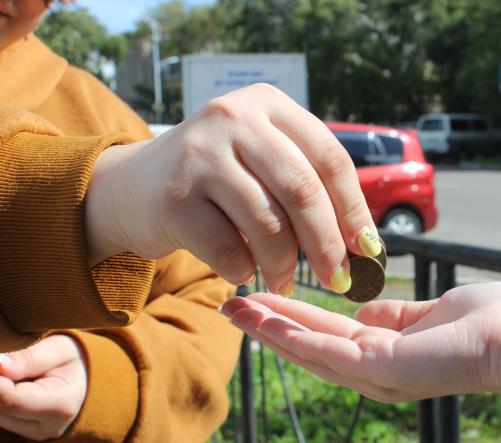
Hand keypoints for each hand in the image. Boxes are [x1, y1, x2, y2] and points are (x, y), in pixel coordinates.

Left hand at [0, 335, 87, 440]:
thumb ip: (28, 357)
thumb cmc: (77, 361)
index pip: (9, 399)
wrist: (94, 381)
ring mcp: (38, 434)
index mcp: (61, 405)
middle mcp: (49, 426)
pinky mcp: (28, 435)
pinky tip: (5, 384)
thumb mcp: (59, 349)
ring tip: (0, 372)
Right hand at [85, 83, 380, 292]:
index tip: (367, 250)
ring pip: (269, 224)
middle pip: (303, 190)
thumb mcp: (262, 162)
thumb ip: (307, 185)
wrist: (133, 187)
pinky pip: (229, 249)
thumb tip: (363, 245)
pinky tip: (242, 270)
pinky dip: (243, 269)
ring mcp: (200, 154)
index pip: (330, 158)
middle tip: (338, 279)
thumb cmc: (216, 182)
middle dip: (327, 244)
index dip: (355, 209)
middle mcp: (234, 119)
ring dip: (286, 264)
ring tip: (285, 279)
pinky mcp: (174, 197)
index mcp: (268, 105)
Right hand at [221, 283, 500, 420]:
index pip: (328, 335)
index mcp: (385, 354)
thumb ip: (394, 317)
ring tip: (236, 310)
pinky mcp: (386, 368)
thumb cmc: (485, 322)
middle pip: (311, 347)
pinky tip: (269, 323)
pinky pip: (332, 353)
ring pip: (313, 351)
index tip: (262, 298)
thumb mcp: (427, 313)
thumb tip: (365, 313)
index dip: (294, 318)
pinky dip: (298, 338)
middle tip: (230, 306)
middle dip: (271, 326)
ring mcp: (378, 374)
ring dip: (273, 331)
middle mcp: (375, 371)